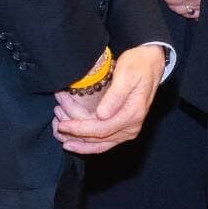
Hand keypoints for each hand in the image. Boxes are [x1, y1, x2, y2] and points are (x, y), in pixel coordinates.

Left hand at [52, 45, 166, 153]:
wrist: (151, 63)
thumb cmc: (138, 65)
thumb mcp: (126, 74)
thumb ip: (115, 95)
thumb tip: (102, 115)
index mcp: (132, 114)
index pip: (101, 129)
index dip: (80, 129)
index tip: (63, 124)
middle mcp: (132, 127)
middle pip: (99, 139)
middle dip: (75, 134)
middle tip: (56, 126)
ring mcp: (129, 130)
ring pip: (100, 145)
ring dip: (79, 142)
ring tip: (60, 136)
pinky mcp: (124, 129)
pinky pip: (104, 142)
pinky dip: (88, 143)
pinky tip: (73, 141)